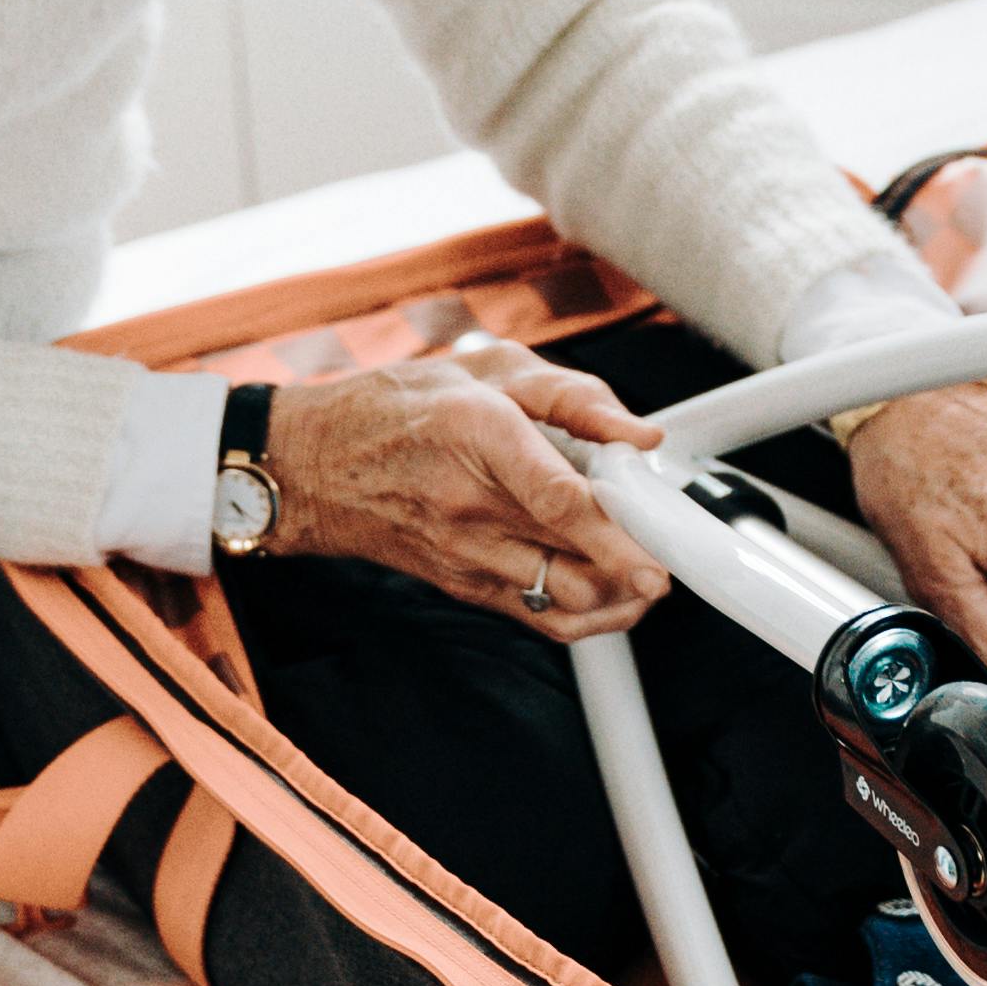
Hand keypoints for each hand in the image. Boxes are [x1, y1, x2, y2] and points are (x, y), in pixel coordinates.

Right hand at [260, 342, 671, 638]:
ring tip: (650, 568)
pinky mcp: (463, 586)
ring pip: (565, 600)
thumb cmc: (397, 408)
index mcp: (477, 434)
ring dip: (621, 595)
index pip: (558, 499)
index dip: (618, 533)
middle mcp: (470, 504)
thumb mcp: (485, 368)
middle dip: (639, 563)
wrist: (313, 466)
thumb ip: (572, 394)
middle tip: (673, 546)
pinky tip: (615, 590)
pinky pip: (541, 617)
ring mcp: (464, 555)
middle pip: (574, 558)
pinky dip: (590, 613)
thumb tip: (639, 434)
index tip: (661, 553)